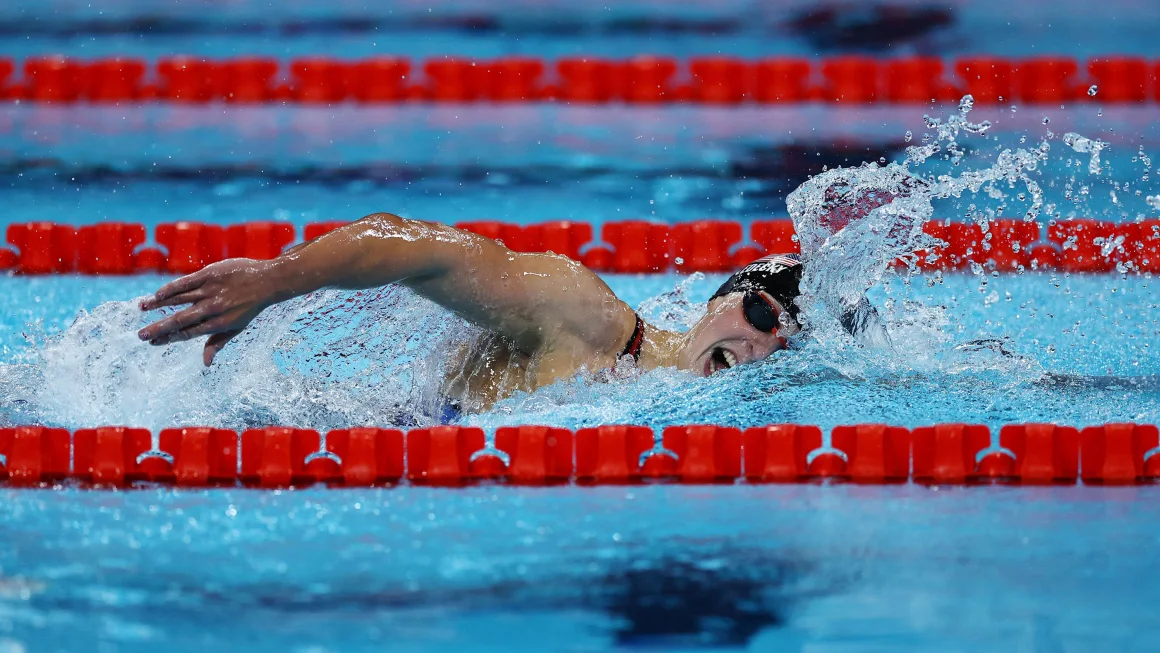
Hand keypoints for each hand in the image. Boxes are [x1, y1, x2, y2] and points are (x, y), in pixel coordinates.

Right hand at [138, 258, 280, 365]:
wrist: (267, 281)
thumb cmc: (249, 307)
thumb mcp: (236, 327)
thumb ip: (217, 343)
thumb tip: (206, 364)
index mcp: (219, 324)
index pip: (189, 333)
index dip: (169, 339)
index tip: (153, 342)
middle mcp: (213, 308)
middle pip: (181, 320)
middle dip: (159, 329)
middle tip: (141, 335)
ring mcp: (210, 290)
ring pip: (179, 299)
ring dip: (158, 304)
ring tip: (141, 308)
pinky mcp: (209, 274)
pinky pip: (185, 282)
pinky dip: (169, 289)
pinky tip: (156, 294)